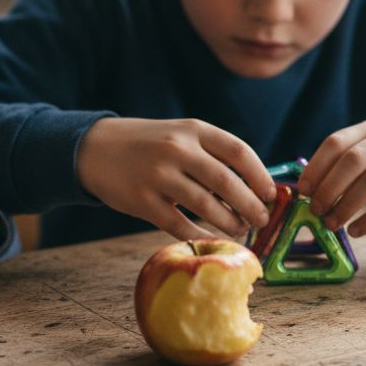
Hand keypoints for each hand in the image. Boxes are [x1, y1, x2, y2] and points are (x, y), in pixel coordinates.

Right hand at [77, 117, 275, 239]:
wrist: (95, 148)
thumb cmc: (149, 144)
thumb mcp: (180, 135)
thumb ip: (212, 154)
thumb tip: (254, 187)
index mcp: (193, 130)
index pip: (238, 152)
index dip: (260, 176)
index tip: (270, 194)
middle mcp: (177, 149)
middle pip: (226, 182)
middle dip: (250, 205)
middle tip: (261, 219)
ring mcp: (158, 175)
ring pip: (206, 206)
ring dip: (229, 222)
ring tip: (239, 229)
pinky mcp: (142, 201)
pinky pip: (179, 224)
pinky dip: (198, 232)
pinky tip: (208, 235)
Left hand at [298, 121, 365, 236]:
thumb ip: (351, 164)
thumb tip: (311, 191)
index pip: (336, 142)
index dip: (316, 167)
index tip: (303, 190)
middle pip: (352, 160)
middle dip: (329, 187)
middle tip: (316, 210)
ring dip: (346, 205)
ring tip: (332, 223)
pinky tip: (356, 230)